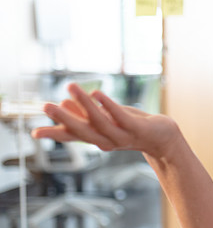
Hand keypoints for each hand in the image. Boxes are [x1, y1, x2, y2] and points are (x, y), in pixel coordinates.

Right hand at [32, 83, 181, 159]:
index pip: (72, 136)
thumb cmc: (132, 127)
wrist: (163, 139)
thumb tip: (64, 101)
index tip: (34, 133)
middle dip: (64, 118)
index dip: (54, 134)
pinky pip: (121, 116)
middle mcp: (106, 140)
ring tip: (70, 87)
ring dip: (84, 103)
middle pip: (82, 130)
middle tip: (45, 106)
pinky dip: (108, 105)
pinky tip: (98, 92)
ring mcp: (122, 135)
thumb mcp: (107, 120)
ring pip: (100, 121)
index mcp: (97, 138)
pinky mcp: (137, 128)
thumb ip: (86, 113)